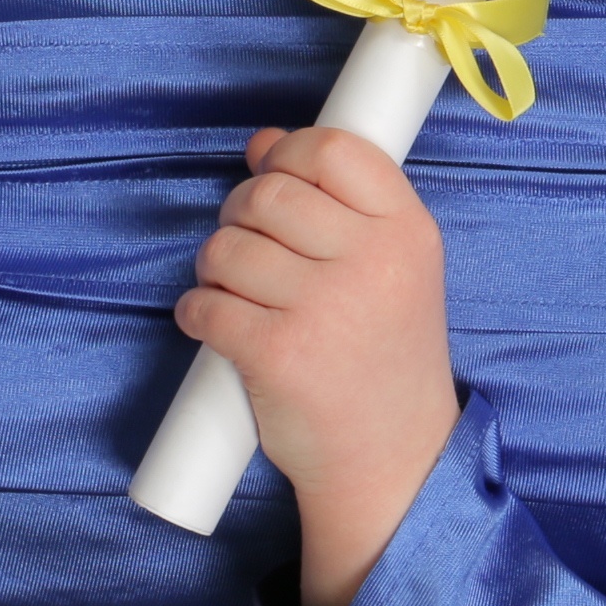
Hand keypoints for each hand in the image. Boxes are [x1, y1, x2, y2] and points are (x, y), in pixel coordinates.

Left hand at [174, 126, 460, 605]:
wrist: (392, 461)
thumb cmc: (385, 360)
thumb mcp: (394, 272)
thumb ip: (339, 206)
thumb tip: (264, 143)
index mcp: (408, 233)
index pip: (336, 148)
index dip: (289, 153)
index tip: (276, 175)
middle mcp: (373, 263)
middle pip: (269, 193)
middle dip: (239, 215)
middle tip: (248, 249)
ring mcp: (327, 308)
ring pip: (227, 248)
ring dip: (214, 268)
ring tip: (236, 294)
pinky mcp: (279, 355)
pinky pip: (204, 305)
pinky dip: (197, 313)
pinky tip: (216, 327)